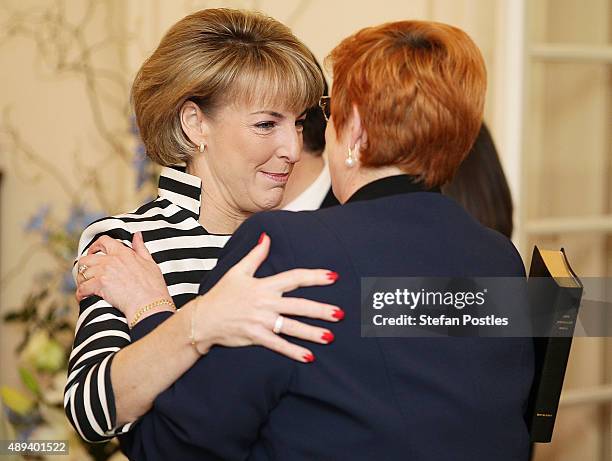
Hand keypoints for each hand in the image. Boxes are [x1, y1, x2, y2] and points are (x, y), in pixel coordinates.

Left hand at [76, 232, 171, 323]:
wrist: (150, 304)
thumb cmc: (154, 287)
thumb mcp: (150, 263)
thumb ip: (141, 248)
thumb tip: (137, 235)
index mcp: (123, 252)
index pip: (104, 241)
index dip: (95, 246)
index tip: (93, 252)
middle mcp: (111, 259)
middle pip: (86, 258)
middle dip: (84, 267)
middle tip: (87, 274)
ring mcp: (104, 272)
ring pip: (82, 273)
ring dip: (82, 282)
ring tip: (86, 288)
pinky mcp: (99, 285)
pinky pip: (82, 288)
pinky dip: (81, 294)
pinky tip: (83, 298)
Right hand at [193, 232, 343, 362]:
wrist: (202, 319)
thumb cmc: (221, 295)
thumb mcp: (237, 271)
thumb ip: (256, 255)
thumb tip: (266, 236)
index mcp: (264, 285)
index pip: (294, 278)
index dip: (314, 277)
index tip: (333, 276)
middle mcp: (265, 303)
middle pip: (298, 305)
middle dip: (320, 310)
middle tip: (340, 314)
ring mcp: (261, 321)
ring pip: (291, 326)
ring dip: (312, 332)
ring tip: (331, 336)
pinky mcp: (255, 336)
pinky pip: (278, 345)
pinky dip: (293, 351)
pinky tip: (309, 356)